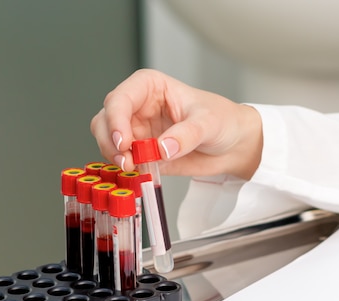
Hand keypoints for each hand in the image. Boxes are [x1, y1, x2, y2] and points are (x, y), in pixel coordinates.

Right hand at [90, 69, 262, 179]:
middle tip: (127, 160)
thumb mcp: (208, 123)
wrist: (233, 144)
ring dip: (114, 156)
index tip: (124, 141)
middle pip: (105, 120)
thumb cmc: (223, 120)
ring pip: (107, 141)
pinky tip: (138, 174)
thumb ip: (186, 135)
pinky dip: (125, 169)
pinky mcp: (141, 153)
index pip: (120, 99)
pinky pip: (123, 161)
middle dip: (110, 141)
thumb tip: (162, 148)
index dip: (116, 119)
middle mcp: (138, 107)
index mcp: (150, 87)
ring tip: (134, 167)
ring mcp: (137, 131)